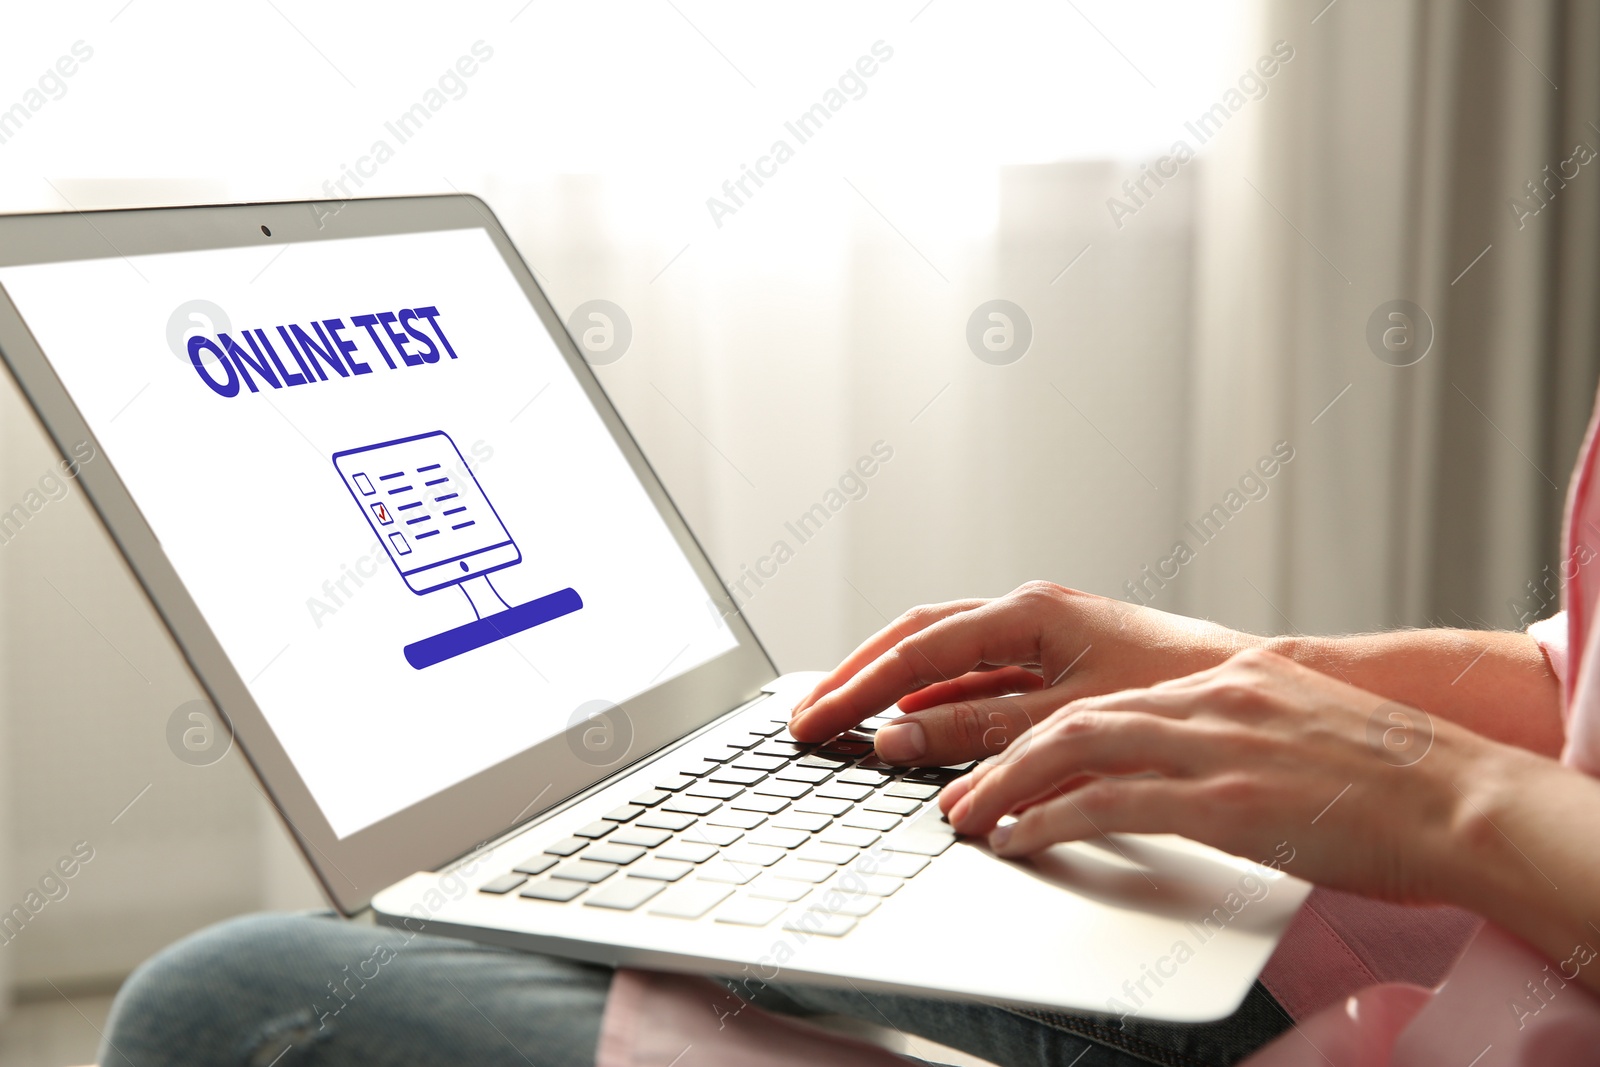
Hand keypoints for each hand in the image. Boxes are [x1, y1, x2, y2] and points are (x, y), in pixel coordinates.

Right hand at [790, 581, 1255, 765]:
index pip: (915, 652)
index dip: (857, 690)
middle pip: (915, 642)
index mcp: (1029, 614)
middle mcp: (1027, 616)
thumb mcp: (1070, 721)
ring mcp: (1039, 638)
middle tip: (806, 719)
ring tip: (842, 721)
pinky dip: (935, 704)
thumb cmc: (1179, 692)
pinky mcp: (1054, 665)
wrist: (1255, 689)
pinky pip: (974, 680)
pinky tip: (911, 731)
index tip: (813, 722)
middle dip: (856, 679)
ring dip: (890, 689)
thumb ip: (981, 732)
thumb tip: (899, 741)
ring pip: (941, 660)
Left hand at [940, 648, 1494, 904]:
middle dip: (1000, 754)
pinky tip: (1017, 841)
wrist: (1460, 798)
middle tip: (953, 788)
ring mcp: (1214, 746)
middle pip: (1071, 717)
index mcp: (1225, 682)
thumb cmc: (1389, 781)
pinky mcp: (1225, 799)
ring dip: (1006, 787)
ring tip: (966, 817)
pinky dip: (1049, 821)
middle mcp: (1208, 701)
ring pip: (1074, 750)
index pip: (1104, 699)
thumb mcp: (1298, 733)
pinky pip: (1109, 805)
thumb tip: (1187, 771)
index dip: (1036, 729)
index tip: (994, 753)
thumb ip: (1235, 738)